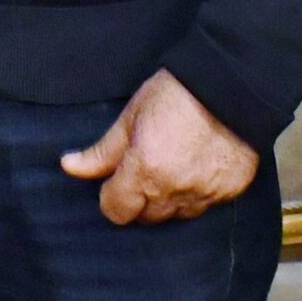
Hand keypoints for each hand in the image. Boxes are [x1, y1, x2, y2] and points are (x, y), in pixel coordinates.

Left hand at [60, 68, 258, 225]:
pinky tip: (199, 165)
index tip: (118, 178)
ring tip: (175, 164)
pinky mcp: (230, 192)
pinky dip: (198, 193)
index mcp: (145, 171)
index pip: (116, 211)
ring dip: (169, 199)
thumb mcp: (132, 116)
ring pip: (176, 215)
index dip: (112, 194)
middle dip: (140, 198)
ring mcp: (205, 195)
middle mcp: (175, 190)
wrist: (232, 83)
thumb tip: (69, 166)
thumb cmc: (177, 93)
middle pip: (145, 217)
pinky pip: (205, 206)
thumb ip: (102, 151)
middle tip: (148, 166)